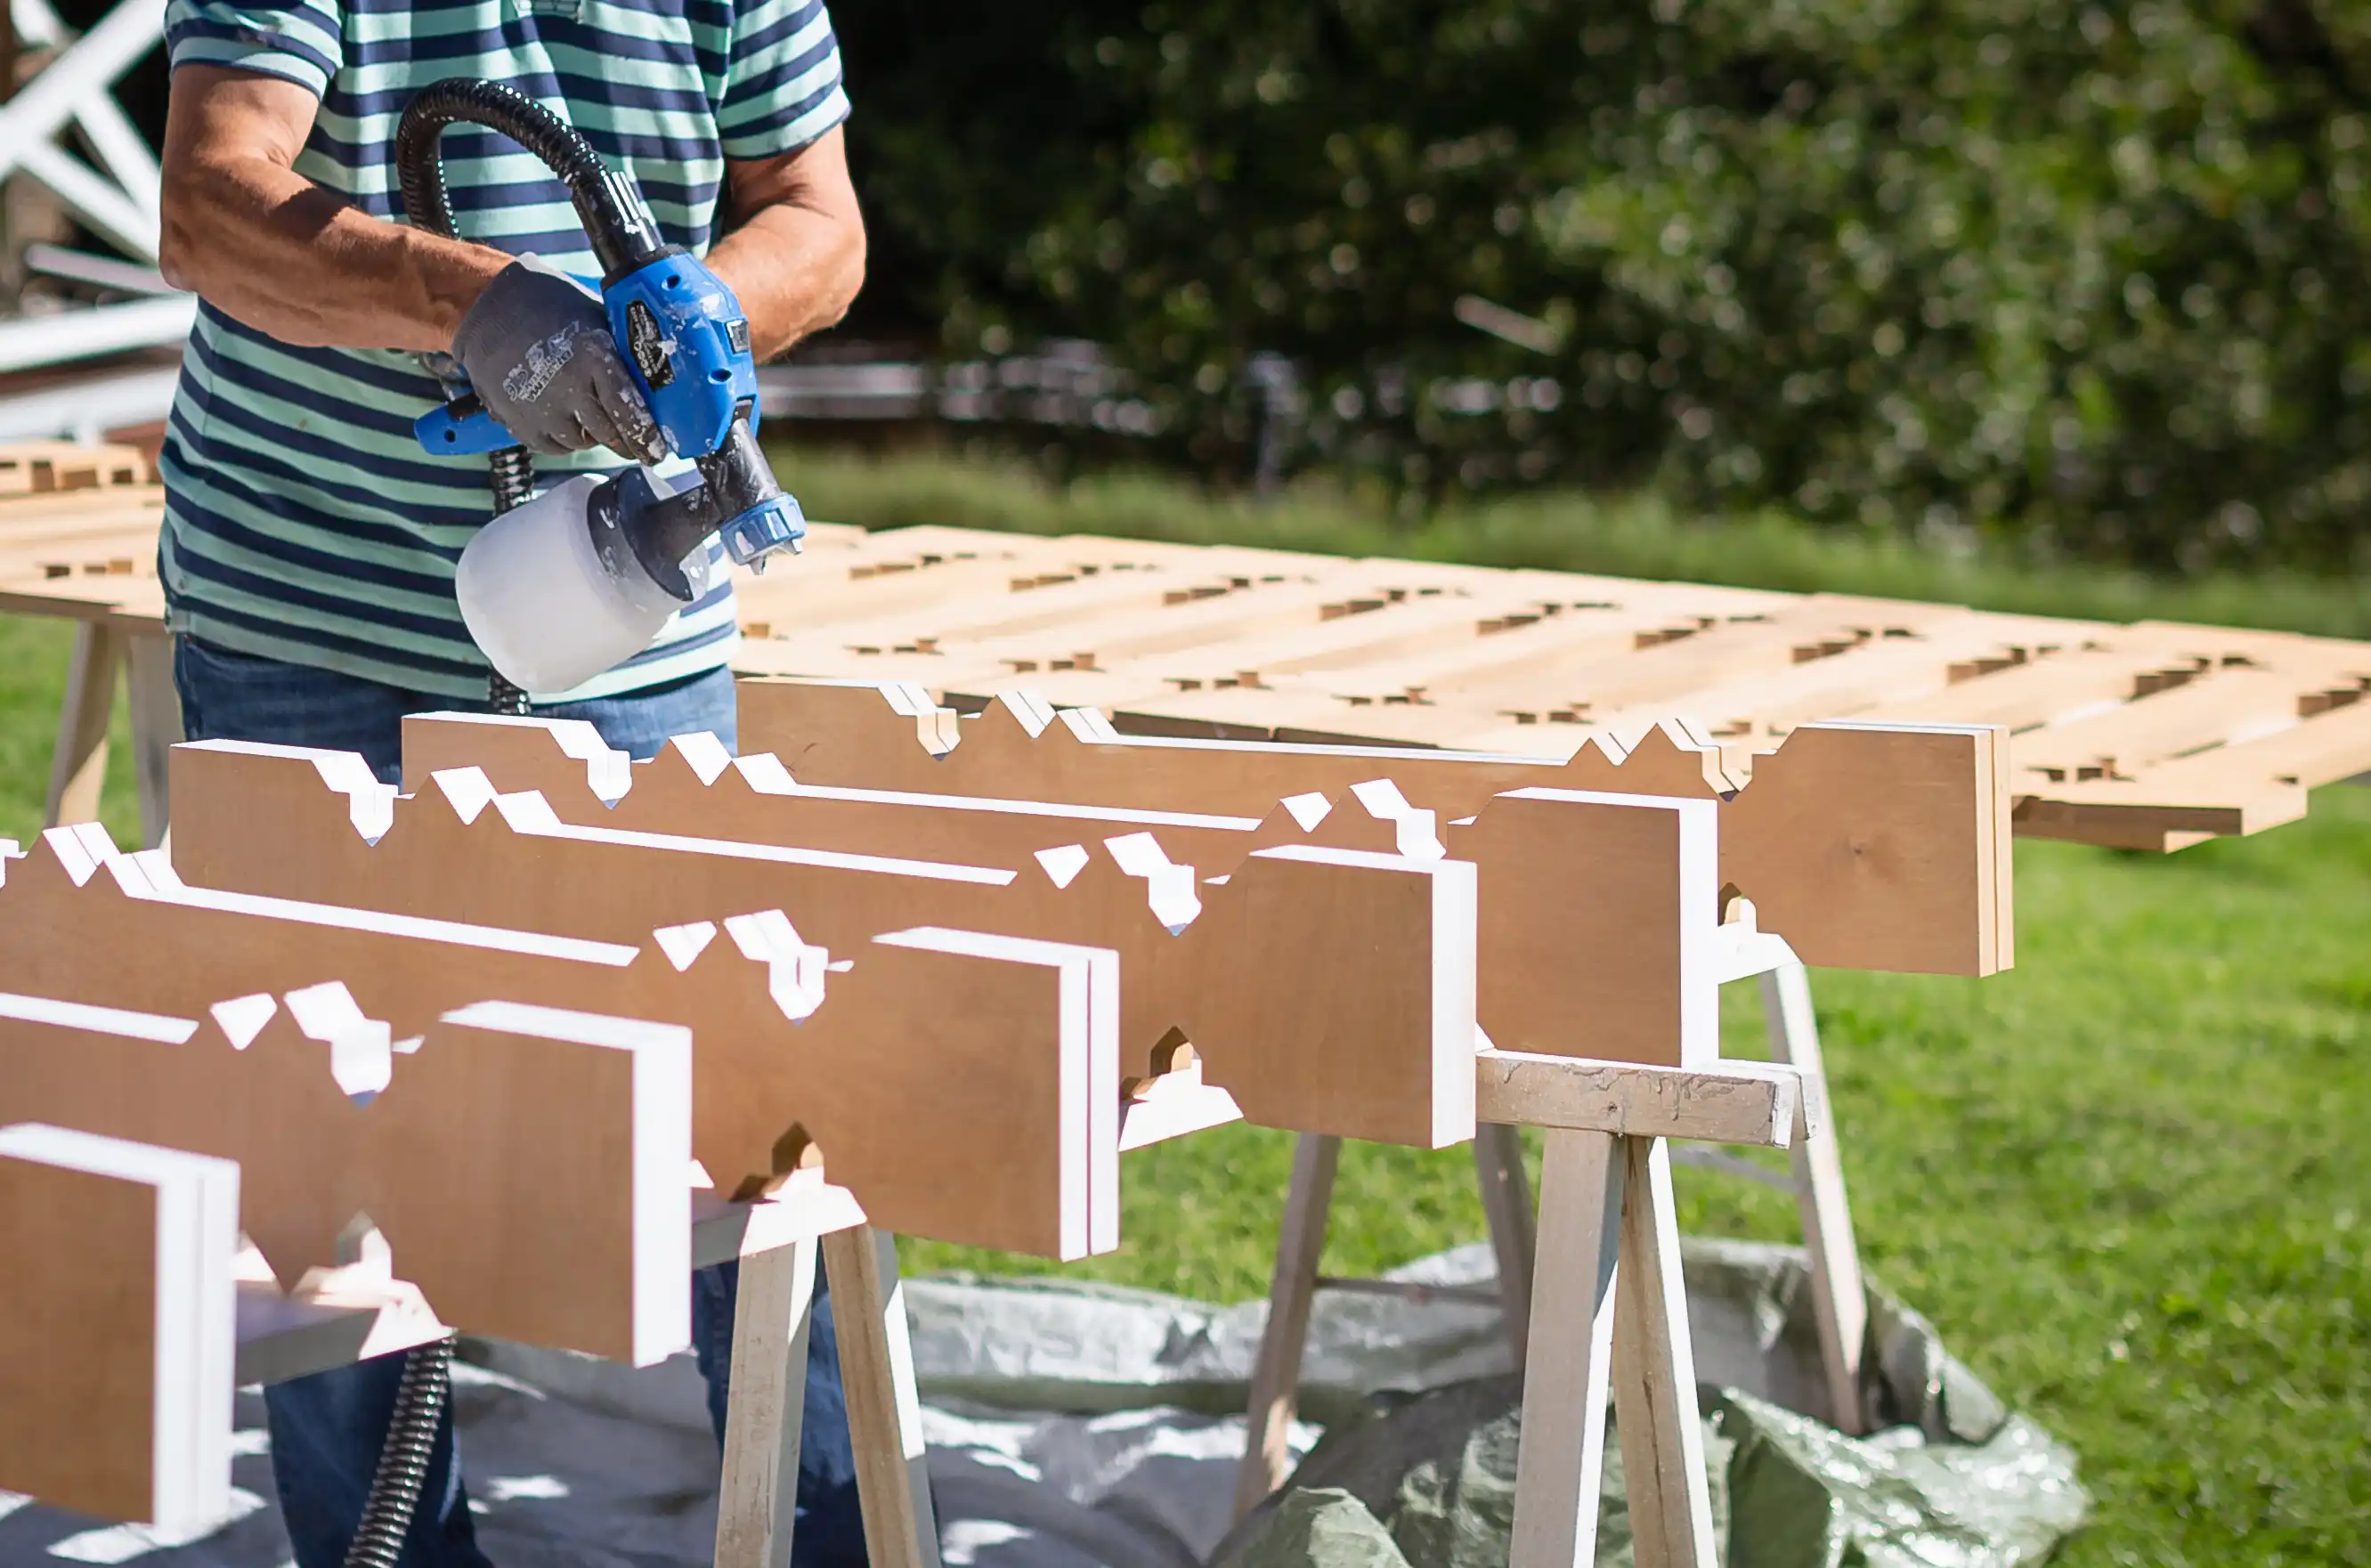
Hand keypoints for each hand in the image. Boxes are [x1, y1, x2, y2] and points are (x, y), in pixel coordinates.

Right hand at [450, 256, 666, 462]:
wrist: (488, 309)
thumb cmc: (550, 309)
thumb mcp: (596, 320)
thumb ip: (623, 354)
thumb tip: (654, 387)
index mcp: (594, 357)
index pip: (629, 412)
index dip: (646, 437)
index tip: (656, 452)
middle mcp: (568, 386)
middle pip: (609, 434)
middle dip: (623, 439)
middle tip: (628, 436)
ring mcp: (541, 408)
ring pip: (583, 443)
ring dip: (591, 435)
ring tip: (584, 410)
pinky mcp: (518, 422)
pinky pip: (554, 447)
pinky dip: (564, 439)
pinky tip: (561, 415)